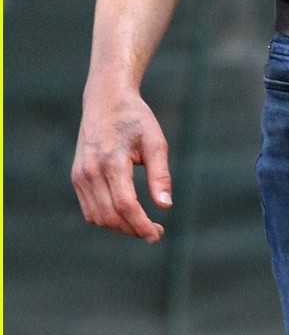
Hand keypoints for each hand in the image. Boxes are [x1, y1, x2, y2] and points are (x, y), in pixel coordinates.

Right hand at [71, 81, 172, 243]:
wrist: (106, 100)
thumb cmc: (135, 118)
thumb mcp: (154, 140)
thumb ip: (160, 174)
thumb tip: (165, 205)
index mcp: (112, 160)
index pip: (124, 205)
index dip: (140, 224)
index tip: (156, 234)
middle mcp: (91, 171)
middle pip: (110, 216)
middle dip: (133, 230)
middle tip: (155, 232)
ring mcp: (80, 175)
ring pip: (98, 217)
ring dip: (120, 227)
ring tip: (142, 224)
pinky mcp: (77, 177)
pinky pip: (89, 209)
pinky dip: (106, 218)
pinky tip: (125, 214)